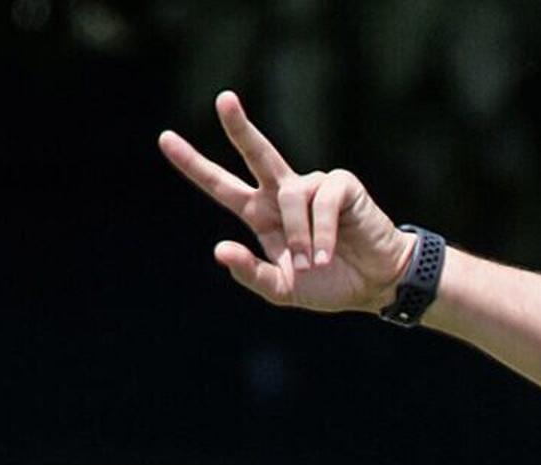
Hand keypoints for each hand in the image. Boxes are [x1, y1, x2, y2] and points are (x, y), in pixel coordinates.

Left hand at [157, 91, 415, 313]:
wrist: (375, 284)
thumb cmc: (328, 283)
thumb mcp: (281, 289)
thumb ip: (250, 274)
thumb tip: (219, 249)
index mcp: (261, 214)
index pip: (221, 185)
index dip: (193, 164)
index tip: (165, 139)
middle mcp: (284, 192)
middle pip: (256, 152)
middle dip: (239, 126)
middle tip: (223, 99)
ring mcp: (313, 184)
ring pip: (290, 197)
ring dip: (300, 238)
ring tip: (314, 264)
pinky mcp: (341, 184)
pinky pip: (321, 201)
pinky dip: (321, 233)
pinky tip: (328, 254)